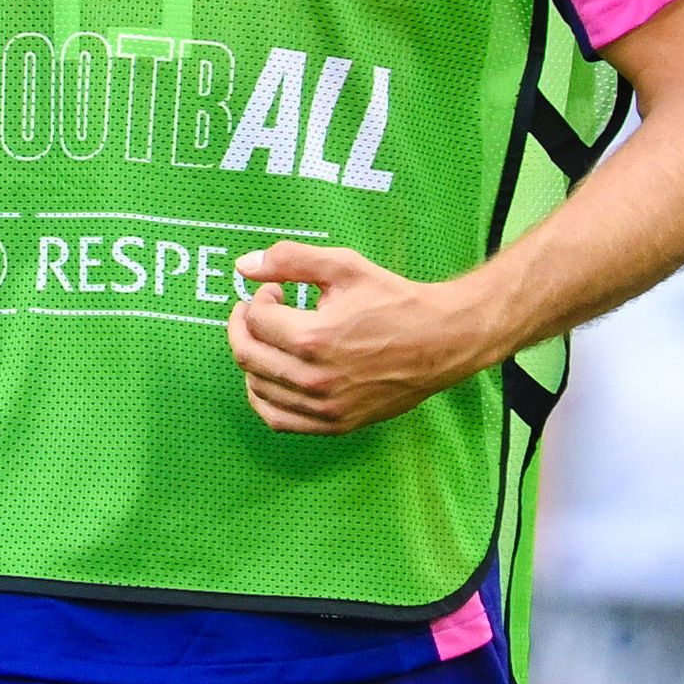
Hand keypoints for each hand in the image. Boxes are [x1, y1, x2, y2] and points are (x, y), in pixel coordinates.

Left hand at [229, 243, 501, 434]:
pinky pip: (278, 420)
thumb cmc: (394, 301)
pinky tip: (270, 377)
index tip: (273, 292)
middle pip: (248, 356)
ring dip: (252, 360)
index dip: (257, 300)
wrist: (441, 340)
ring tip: (267, 341)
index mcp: (314, 338)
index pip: (256, 320)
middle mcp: (314, 378)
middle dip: (242, 327)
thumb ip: (290, 260)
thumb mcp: (345, 266)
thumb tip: (242, 265)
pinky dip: (264, 398)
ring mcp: (324, 407)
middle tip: (254, 312)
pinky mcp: (334, 423)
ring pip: (257, 389)